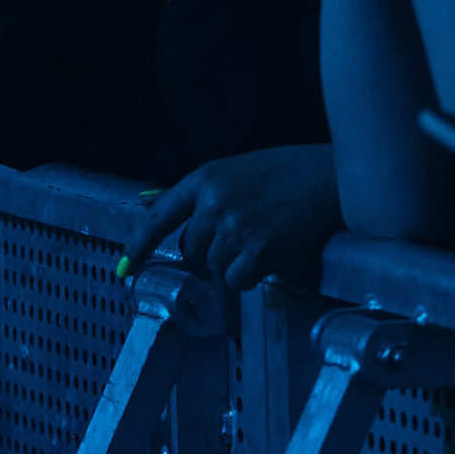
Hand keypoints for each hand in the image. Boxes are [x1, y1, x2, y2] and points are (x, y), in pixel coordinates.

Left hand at [119, 145, 341, 289]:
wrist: (330, 177)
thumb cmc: (286, 172)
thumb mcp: (234, 172)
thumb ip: (200, 194)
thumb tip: (152, 202)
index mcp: (204, 179)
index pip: (160, 217)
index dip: (138, 246)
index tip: (124, 269)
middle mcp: (214, 203)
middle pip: (188, 250)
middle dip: (203, 261)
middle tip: (226, 255)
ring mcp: (235, 227)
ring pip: (215, 268)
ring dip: (232, 268)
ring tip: (258, 247)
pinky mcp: (259, 249)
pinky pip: (237, 281)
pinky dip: (249, 278)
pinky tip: (269, 260)